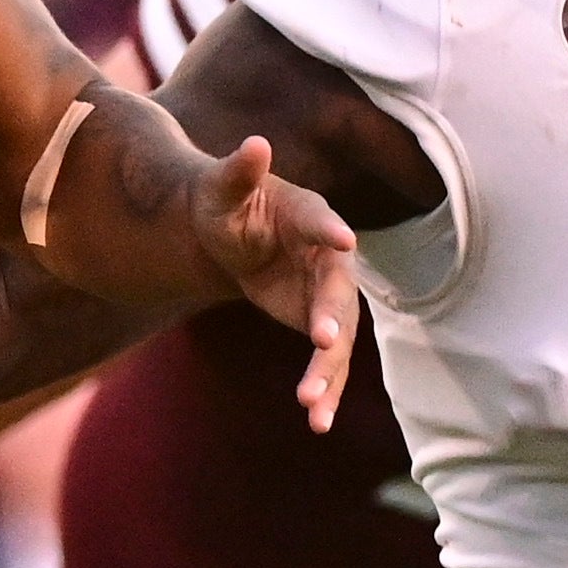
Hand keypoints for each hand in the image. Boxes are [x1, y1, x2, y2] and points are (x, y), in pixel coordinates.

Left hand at [187, 129, 363, 430]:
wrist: (228, 234)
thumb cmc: (224, 202)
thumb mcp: (223, 189)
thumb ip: (238, 172)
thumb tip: (254, 144)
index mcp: (311, 218)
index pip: (325, 225)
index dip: (333, 232)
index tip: (344, 242)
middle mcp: (331, 259)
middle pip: (339, 293)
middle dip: (333, 319)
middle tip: (324, 342)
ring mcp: (329, 296)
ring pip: (339, 339)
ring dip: (329, 373)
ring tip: (313, 408)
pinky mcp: (319, 324)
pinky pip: (328, 361)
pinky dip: (325, 391)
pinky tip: (317, 423)